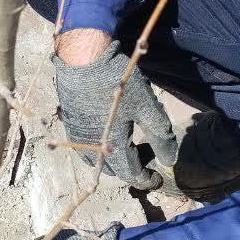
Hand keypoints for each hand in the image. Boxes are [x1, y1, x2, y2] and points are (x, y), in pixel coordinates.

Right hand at [54, 37, 176, 188]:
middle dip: (130, 169)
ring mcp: (78, 136)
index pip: (131, 174)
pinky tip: (107, 135)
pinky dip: (99, 149)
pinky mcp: (69, 123)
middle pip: (113, 170)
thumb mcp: (146, 107)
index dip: (146, 179)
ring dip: (113, 161)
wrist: (82, 60)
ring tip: (127, 147)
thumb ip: (160, 136)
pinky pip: (85, 146)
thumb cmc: (116, 83)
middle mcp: (93, 147)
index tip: (157, 177)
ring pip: (97, 160)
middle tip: (145, 156)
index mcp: (113, 147)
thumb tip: (170, 160)